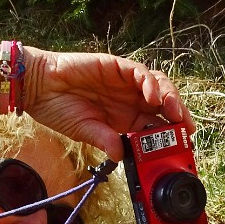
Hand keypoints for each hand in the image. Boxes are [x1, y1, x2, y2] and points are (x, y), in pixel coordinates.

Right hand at [25, 50, 192, 159]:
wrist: (39, 87)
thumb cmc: (59, 110)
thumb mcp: (84, 131)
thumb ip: (104, 140)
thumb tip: (120, 156)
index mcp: (124, 119)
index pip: (155, 126)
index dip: (171, 134)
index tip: (182, 146)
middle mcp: (129, 100)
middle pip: (164, 106)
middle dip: (179, 117)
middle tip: (186, 129)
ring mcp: (125, 83)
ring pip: (158, 87)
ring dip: (170, 98)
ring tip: (174, 113)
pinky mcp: (117, 66)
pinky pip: (140, 73)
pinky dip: (150, 84)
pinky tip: (150, 97)